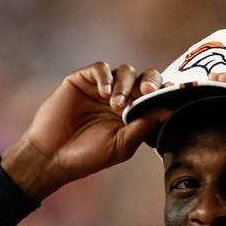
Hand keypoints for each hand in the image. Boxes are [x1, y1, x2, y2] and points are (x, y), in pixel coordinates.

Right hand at [2, 62, 169, 199]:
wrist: (53, 157)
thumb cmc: (88, 156)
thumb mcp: (122, 144)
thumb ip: (144, 125)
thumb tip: (170, 109)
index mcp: (133, 114)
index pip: (154, 96)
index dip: (163, 91)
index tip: (171, 93)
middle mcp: (120, 98)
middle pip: (144, 77)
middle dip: (149, 81)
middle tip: (147, 92)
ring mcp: (101, 88)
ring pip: (124, 71)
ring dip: (125, 85)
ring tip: (116, 105)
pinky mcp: (82, 80)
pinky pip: (100, 68)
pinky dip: (106, 77)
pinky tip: (104, 93)